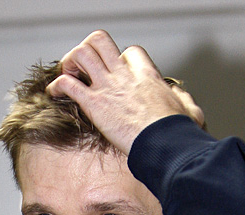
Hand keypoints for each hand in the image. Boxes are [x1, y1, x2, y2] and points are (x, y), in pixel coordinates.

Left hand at [47, 29, 204, 155]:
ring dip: (70, 63)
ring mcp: (109, 87)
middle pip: (101, 41)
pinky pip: (68, 84)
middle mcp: (125, 75)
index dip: (120, 60)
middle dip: (88, 50)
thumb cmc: (178, 133)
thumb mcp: (189, 112)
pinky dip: (57, 86)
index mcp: (147, 76)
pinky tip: (54, 94)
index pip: (130, 52)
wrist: (165, 143)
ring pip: (82, 53)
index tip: (116, 75)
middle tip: (85, 69)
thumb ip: (186, 104)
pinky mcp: (95, 104)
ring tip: (69, 77)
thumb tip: (185, 102)